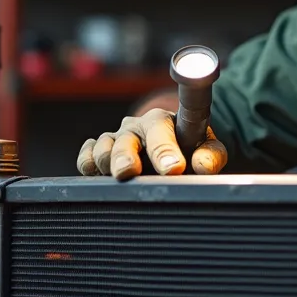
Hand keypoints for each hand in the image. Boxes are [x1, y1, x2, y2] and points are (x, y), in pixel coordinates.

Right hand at [75, 108, 227, 179]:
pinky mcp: (98, 150)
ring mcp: (116, 137)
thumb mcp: (207, 148)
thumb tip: (202, 166)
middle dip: (126, 158)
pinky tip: (99, 173)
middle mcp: (136, 126)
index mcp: (163, 121)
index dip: (165, 149)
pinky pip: (85, 157)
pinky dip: (88, 165)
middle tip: (131, 172)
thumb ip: (210, 156)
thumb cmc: (190, 146)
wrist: (170, 145)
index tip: (174, 168)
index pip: (162, 129)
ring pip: (103, 149)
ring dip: (109, 163)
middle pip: (125, 140)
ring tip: (122, 175)